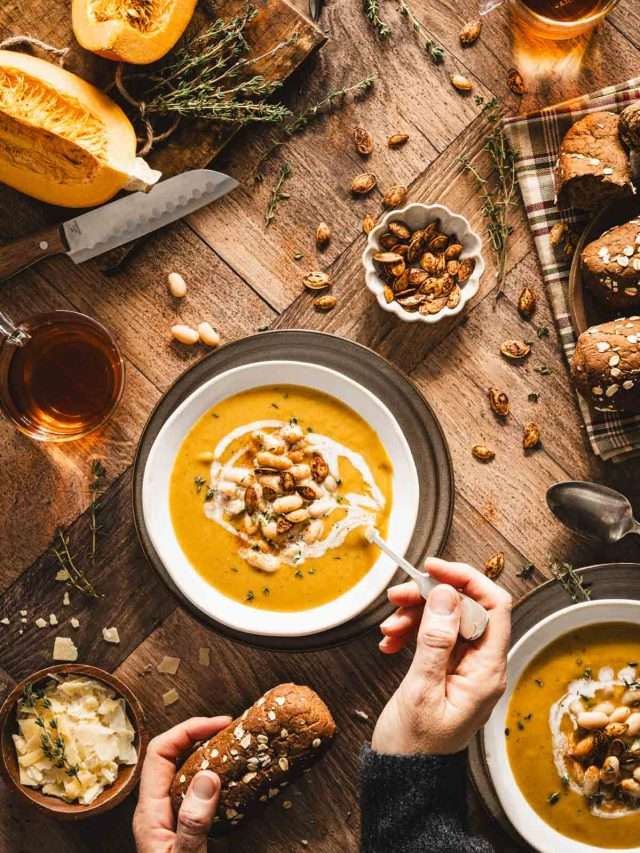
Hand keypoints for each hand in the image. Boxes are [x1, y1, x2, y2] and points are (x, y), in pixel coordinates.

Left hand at [133, 716, 230, 852]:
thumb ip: (193, 823)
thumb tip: (207, 777)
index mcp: (149, 813)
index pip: (159, 752)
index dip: (187, 730)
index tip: (217, 725)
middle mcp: (156, 810)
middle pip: (171, 755)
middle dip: (199, 735)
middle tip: (230, 729)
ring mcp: (168, 817)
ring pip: (184, 770)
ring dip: (207, 753)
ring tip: (232, 745)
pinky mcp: (182, 826)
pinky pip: (194, 789)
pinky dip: (212, 776)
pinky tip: (231, 778)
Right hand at [372, 558, 510, 755]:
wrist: (403, 779)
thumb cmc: (414, 747)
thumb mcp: (421, 691)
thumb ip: (435, 641)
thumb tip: (446, 595)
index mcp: (487, 672)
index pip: (494, 606)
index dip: (466, 580)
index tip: (434, 568)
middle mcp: (481, 666)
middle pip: (465, 608)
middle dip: (431, 596)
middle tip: (397, 597)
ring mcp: (464, 668)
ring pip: (446, 619)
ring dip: (415, 614)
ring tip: (388, 629)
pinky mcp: (446, 670)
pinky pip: (433, 636)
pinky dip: (411, 631)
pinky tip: (390, 642)